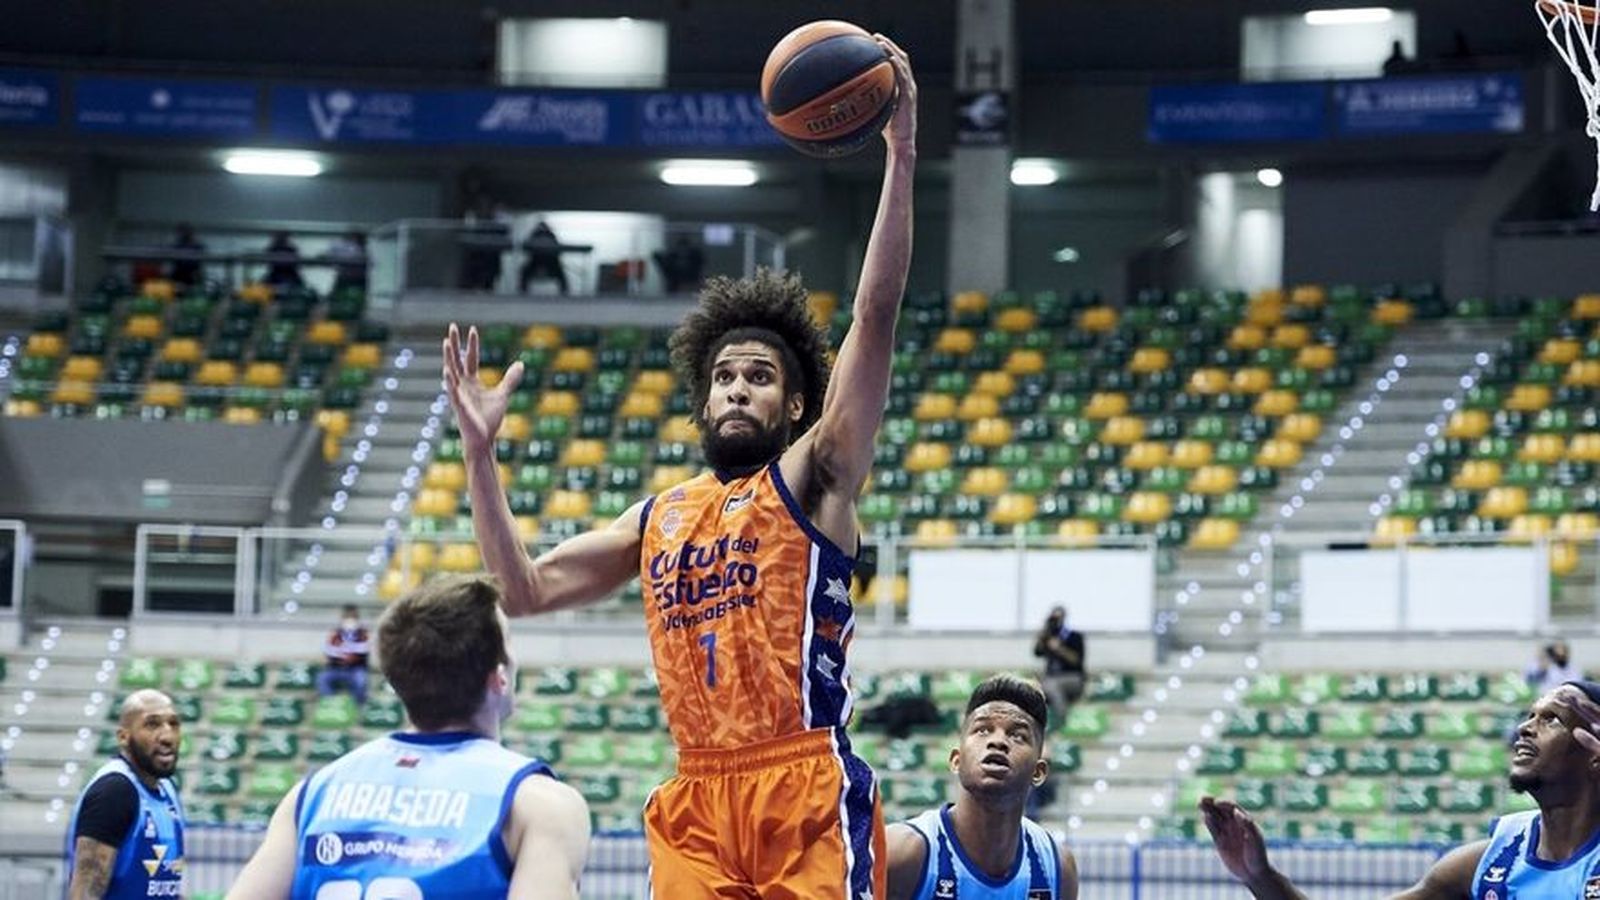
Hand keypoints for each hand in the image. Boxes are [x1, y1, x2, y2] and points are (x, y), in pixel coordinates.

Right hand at [442, 323, 524, 456]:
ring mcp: (459, 394)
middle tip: (452, 326)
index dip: (472, 345)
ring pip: (452, 371)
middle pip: (457, 360)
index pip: (471, 359)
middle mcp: (462, 385)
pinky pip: (453, 392)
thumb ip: (510, 380)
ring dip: (449, 357)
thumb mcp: (503, 395)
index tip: (473, 329)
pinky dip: (450, 381)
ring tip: (446, 342)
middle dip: (455, 344)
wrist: (484, 440)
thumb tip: (521, 364)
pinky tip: (447, 371)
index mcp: (472, 382)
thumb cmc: (489, 419)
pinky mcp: (459, 406)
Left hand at [874, 34, 916, 151]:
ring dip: (892, 50)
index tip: (874, 42)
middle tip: (875, 37)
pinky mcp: (909, 96)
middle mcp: (907, 86)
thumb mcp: (877, 111)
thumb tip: (847, 99)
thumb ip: (869, 102)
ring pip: (903, 63)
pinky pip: (903, 77)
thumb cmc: (887, 130)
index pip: (896, 64)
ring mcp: (910, 90)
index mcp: (901, 87)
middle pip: (901, 58)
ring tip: (880, 42)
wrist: (901, 143)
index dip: (888, 51)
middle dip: (889, 45)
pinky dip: (896, 65)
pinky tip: (888, 58)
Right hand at [1199, 797, 1271, 883]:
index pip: (1232, 808)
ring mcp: (1227, 833)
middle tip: (1202, 798)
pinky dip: (1209, 823)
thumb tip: (1236, 811)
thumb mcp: (1255, 839)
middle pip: (1221, 810)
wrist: (1254, 873)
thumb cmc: (1258, 855)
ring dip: (1208, 811)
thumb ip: (1247, 824)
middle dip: (1212, 803)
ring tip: (1199, 805)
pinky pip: (1213, 830)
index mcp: (1245, 821)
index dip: (1224, 803)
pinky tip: (1204, 817)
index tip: (1216, 802)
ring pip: (1215, 818)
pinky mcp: (1220, 842)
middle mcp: (1235, 825)